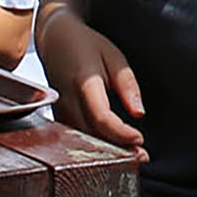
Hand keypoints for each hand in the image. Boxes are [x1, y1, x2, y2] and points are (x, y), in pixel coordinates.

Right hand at [41, 8, 146, 147]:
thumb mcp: (114, 57)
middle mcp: (67, 100)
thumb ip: (128, 85)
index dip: (120, 133)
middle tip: (142, 157)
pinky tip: (111, 149)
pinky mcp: (57, 116)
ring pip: (81, 140)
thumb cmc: (85, 45)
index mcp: (84, 82)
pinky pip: (74, 136)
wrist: (55, 39)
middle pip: (91, 134)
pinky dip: (93, 146)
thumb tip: (139, 113)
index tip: (139, 140)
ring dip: (106, 151)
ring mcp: (59, 110)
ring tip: (131, 156)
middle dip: (117, 149)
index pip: (101, 117)